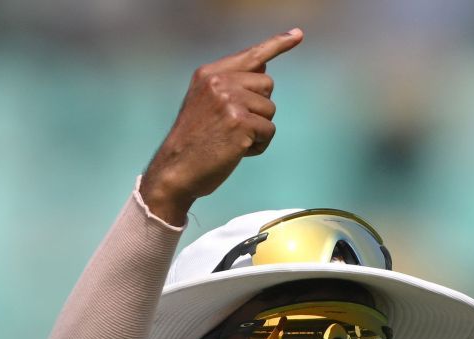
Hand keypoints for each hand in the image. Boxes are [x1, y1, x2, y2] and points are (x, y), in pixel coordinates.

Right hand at [139, 28, 303, 224]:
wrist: (175, 170)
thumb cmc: (193, 141)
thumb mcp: (204, 102)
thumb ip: (231, 83)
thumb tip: (264, 67)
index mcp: (210, 74)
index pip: (250, 55)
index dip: (278, 43)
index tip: (298, 34)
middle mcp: (219, 82)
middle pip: (267, 85)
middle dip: (259, 108)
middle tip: (233, 126)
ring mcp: (230, 101)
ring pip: (270, 110)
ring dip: (258, 129)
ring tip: (232, 139)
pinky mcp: (241, 123)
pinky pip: (268, 131)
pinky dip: (258, 145)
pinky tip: (237, 151)